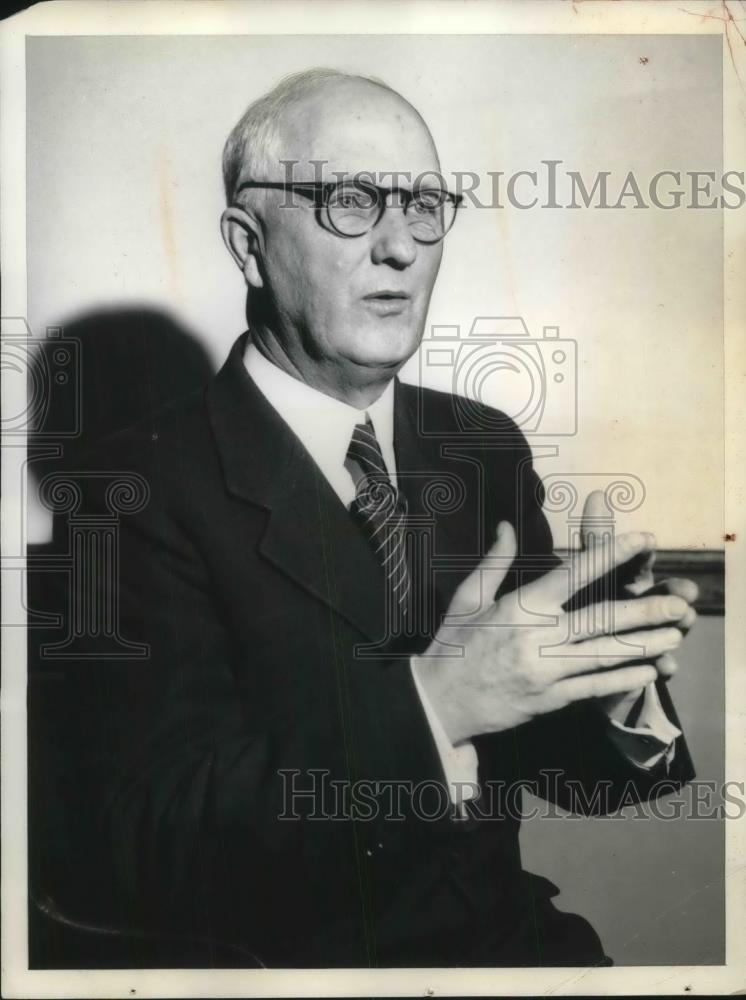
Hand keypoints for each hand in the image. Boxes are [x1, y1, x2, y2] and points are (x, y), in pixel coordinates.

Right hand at [412, 520, 691, 745]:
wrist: (438, 701)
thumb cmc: (452, 644)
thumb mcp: (467, 598)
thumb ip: (494, 562)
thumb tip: (507, 525)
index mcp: (520, 607)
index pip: (574, 573)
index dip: (611, 555)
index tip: (642, 541)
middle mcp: (537, 637)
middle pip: (602, 619)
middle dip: (645, 610)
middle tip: (681, 603)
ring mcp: (546, 671)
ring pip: (605, 655)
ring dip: (644, 645)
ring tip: (675, 636)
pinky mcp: (549, 699)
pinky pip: (594, 687)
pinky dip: (623, 679)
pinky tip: (648, 671)